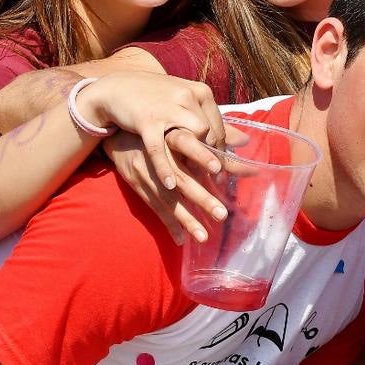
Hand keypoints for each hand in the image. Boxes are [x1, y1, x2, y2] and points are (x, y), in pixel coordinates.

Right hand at [80, 71, 225, 181]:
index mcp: (199, 92)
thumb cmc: (156, 97)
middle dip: (215, 157)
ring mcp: (166, 109)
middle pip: (209, 133)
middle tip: (219, 178)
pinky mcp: (146, 121)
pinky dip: (165, 167)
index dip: (223, 150)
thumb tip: (247, 140)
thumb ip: (213, 121)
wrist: (117, 87)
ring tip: (211, 177)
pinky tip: (171, 185)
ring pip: (189, 139)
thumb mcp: (186, 102)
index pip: (218, 126)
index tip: (222, 169)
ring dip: (201, 159)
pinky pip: (158, 149)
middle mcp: (186, 97)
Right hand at [106, 128, 228, 244]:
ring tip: (203, 236)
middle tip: (221, 214)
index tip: (219, 170)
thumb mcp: (184, 125)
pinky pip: (153, 206)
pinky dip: (167, 223)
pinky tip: (180, 239)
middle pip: (181, 178)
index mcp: (172, 136)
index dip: (203, 156)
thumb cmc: (160, 129)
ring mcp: (145, 171)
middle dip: (201, 198)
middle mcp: (158, 155)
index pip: (189, 145)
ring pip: (167, 198)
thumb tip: (246, 141)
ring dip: (185, 218)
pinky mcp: (136, 183)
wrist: (117, 131)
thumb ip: (217, 133)